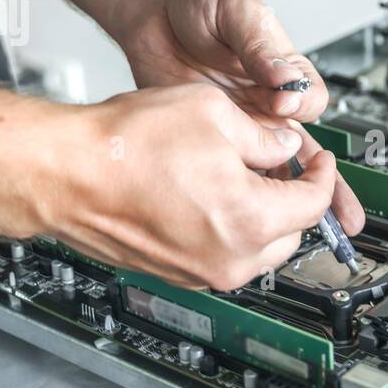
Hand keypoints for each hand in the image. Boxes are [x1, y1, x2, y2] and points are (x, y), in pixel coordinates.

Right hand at [44, 83, 338, 289]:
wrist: (66, 173)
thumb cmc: (126, 145)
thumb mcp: (215, 114)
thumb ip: (265, 137)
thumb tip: (284, 147)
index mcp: (251, 221)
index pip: (314, 203)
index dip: (322, 174)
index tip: (318, 159)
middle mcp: (231, 258)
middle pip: (292, 233)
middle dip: (294, 198)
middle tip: (281, 164)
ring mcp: (202, 272)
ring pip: (259, 249)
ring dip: (264, 216)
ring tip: (241, 176)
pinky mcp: (177, 273)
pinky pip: (224, 254)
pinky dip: (230, 229)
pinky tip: (209, 194)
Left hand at [107, 0, 361, 231]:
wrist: (150, 13)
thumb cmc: (198, 3)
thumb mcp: (234, 12)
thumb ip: (259, 44)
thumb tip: (282, 76)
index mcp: (283, 71)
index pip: (309, 99)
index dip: (299, 103)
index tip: (282, 100)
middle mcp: (267, 103)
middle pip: (306, 152)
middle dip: (328, 185)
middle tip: (344, 214)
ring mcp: (240, 126)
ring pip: (277, 170)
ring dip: (295, 200)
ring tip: (318, 228)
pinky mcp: (211, 140)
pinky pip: (236, 171)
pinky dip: (249, 193)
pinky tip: (255, 213)